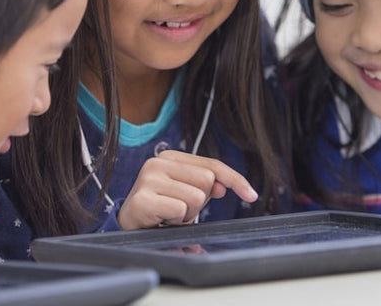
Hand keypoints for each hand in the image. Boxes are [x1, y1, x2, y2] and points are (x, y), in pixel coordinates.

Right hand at [116, 150, 257, 229]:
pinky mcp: (143, 199)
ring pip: (196, 197)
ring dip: (186, 213)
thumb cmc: (159, 207)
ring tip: (169, 214)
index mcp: (170, 157)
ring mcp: (148, 179)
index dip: (235, 180)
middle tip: (178, 208)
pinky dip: (175, 220)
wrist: (129, 223)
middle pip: (208, 180)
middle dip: (199, 201)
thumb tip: (222, 185)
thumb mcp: (185, 191)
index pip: (212, 165)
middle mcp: (157, 162)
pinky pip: (180, 210)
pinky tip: (161, 219)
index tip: (251, 194)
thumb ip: (205, 184)